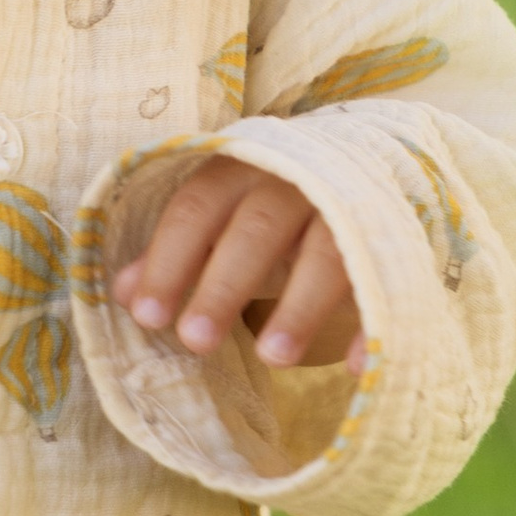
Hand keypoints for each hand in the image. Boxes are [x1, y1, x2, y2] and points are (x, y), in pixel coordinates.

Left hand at [112, 160, 362, 374]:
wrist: (366, 148)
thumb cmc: (272, 192)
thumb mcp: (223, 211)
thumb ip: (178, 248)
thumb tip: (122, 293)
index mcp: (242, 168)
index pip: (196, 208)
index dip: (169, 259)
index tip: (146, 315)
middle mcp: (294, 179)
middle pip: (256, 229)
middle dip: (224, 286)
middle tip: (195, 343)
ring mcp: (348, 204)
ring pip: (326, 252)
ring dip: (299, 306)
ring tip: (271, 359)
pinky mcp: (393, 233)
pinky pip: (387, 279)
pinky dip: (374, 322)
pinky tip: (357, 367)